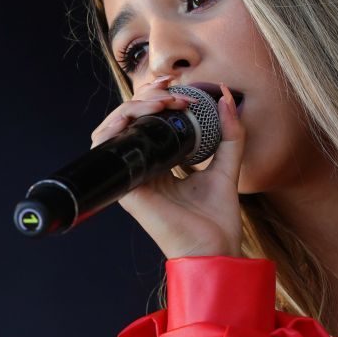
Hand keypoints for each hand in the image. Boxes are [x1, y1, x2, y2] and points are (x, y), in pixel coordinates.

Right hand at [90, 79, 245, 258]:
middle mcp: (142, 167)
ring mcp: (131, 175)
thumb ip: (230, 134)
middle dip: (146, 95)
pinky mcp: (126, 185)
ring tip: (162, 101)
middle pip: (129, 120)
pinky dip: (115, 127)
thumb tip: (227, 98)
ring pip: (113, 129)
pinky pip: (107, 149)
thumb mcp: (228, 167)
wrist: (214, 249)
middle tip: (173, 90)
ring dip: (133, 106)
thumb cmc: (218, 218)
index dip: (155, 97)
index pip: (147, 121)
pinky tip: (137, 116)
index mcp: (160, 163)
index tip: (178, 87)